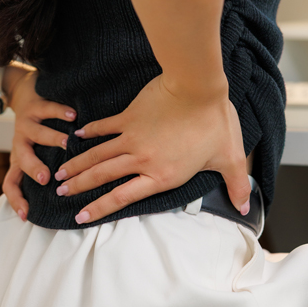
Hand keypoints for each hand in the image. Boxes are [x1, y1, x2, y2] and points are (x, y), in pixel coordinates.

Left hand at [1, 67, 75, 221]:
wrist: (23, 94)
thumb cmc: (36, 130)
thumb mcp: (36, 152)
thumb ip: (46, 169)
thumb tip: (68, 194)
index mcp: (19, 159)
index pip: (10, 184)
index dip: (15, 200)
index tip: (26, 215)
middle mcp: (20, 144)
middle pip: (21, 160)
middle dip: (33, 169)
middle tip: (45, 178)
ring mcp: (26, 124)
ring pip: (36, 133)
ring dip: (51, 139)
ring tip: (67, 142)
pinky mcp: (34, 106)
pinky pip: (46, 109)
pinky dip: (60, 112)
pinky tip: (73, 116)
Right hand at [52, 74, 250, 224]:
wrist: (198, 88)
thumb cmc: (214, 122)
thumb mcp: (229, 158)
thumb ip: (236, 185)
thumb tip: (247, 206)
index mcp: (161, 175)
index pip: (122, 197)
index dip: (100, 209)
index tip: (81, 217)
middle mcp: (141, 159)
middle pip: (102, 177)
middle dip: (79, 187)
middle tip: (60, 193)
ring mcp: (132, 136)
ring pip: (97, 155)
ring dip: (77, 164)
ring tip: (60, 173)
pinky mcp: (130, 116)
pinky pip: (105, 126)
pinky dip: (90, 131)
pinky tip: (78, 135)